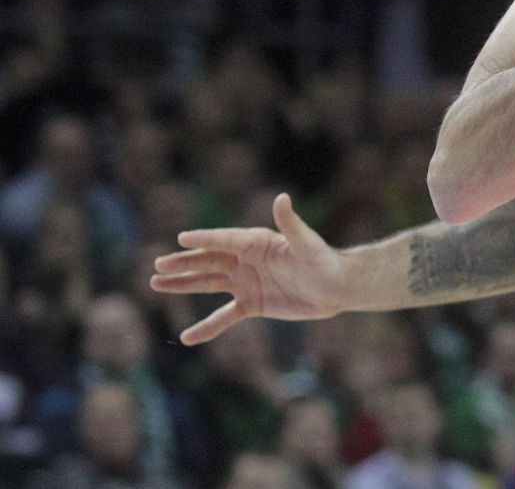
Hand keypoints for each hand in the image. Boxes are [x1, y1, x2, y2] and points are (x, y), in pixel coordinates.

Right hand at [149, 193, 347, 344]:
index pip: (224, 240)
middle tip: (157, 265)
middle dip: (183, 263)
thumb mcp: (306, 243)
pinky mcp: (251, 304)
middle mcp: (246, 260)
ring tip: (156, 283)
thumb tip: (282, 197)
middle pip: (209, 261)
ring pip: (208, 283)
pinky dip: (207, 327)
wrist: (336, 289)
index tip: (181, 239)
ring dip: (183, 284)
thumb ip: (291, 223)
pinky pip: (224, 316)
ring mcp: (246, 282)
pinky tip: (187, 337)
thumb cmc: (324, 261)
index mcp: (257, 242)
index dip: (204, 239)